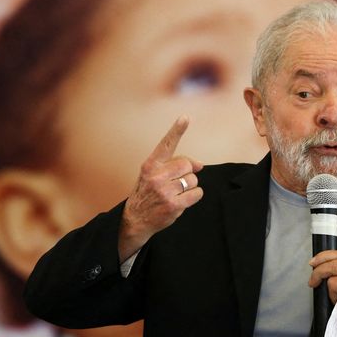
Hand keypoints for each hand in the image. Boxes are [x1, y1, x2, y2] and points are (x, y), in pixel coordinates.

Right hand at [118, 116, 203, 260]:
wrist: (135, 219)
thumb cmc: (147, 193)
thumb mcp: (153, 175)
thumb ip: (173, 165)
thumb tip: (200, 165)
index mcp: (150, 165)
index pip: (165, 144)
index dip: (176, 130)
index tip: (185, 117)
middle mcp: (156, 176)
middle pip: (186, 165)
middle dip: (187, 173)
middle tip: (177, 183)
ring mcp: (165, 191)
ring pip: (193, 180)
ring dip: (190, 186)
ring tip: (176, 193)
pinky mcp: (173, 205)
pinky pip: (197, 194)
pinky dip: (193, 197)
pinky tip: (182, 201)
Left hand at [308, 250, 336, 336]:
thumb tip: (324, 266)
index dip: (325, 256)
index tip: (315, 261)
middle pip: (335, 262)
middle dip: (318, 270)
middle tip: (313, 279)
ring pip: (332, 275)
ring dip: (328, 287)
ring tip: (335, 296)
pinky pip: (333, 287)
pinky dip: (332, 295)